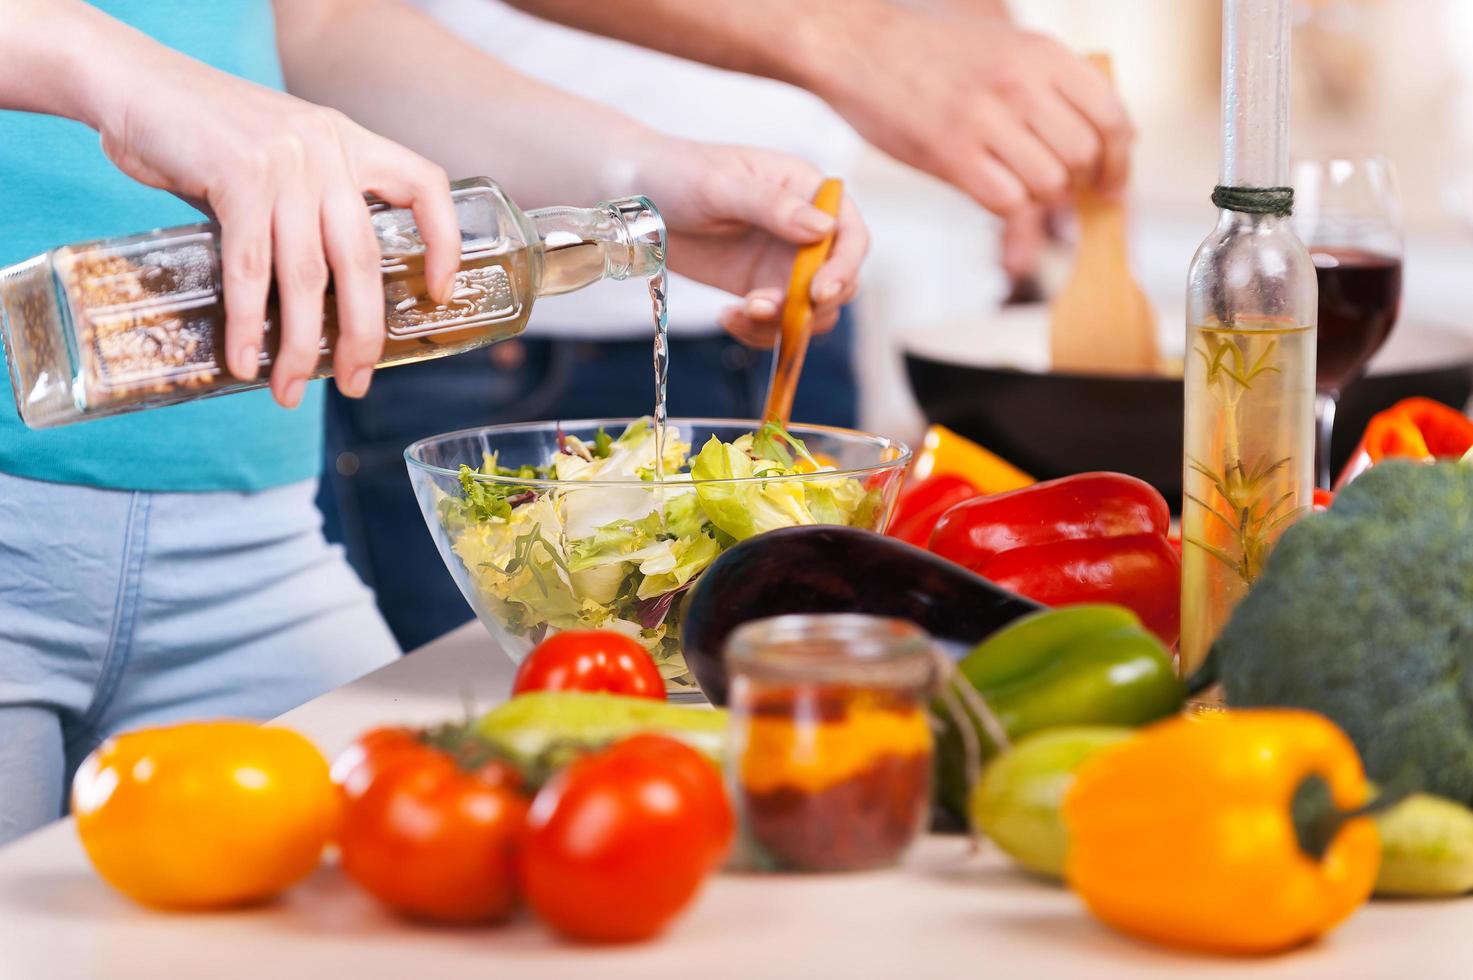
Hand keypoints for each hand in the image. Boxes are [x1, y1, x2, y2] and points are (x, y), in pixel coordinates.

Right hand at [92, 49, 460, 405]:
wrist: (133, 82)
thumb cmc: (205, 132)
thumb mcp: (280, 156)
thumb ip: (307, 209)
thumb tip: (317, 295)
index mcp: (349, 142)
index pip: (424, 185)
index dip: (444, 241)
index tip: (441, 293)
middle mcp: (327, 150)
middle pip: (362, 259)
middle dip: (362, 332)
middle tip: (356, 380)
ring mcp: (286, 163)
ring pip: (308, 275)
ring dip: (302, 344)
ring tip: (291, 390)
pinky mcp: (238, 177)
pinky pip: (252, 269)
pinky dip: (249, 323)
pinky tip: (246, 359)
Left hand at [628, 140, 867, 347]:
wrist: (633, 203)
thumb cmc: (676, 174)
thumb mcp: (722, 185)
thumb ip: (772, 206)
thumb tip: (825, 228)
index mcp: (805, 190)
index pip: (849, 233)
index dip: (843, 266)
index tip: (818, 292)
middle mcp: (802, 228)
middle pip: (839, 279)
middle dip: (811, 304)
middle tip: (764, 308)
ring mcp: (782, 261)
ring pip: (811, 309)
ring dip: (784, 323)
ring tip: (738, 314)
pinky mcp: (758, 287)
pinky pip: (778, 322)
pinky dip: (759, 330)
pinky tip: (728, 318)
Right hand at [816, 11, 1132, 216]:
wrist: (858, 45)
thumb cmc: (929, 52)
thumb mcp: (1004, 45)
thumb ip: (1051, 84)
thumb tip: (1099, 142)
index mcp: (1042, 53)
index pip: (1111, 117)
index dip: (1119, 161)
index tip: (1111, 185)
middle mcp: (1020, 84)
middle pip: (1082, 158)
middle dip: (1073, 182)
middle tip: (1053, 187)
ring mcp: (985, 120)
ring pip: (1047, 185)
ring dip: (1035, 195)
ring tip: (1010, 180)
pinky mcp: (949, 154)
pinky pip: (1006, 201)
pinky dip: (1005, 206)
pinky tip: (985, 186)